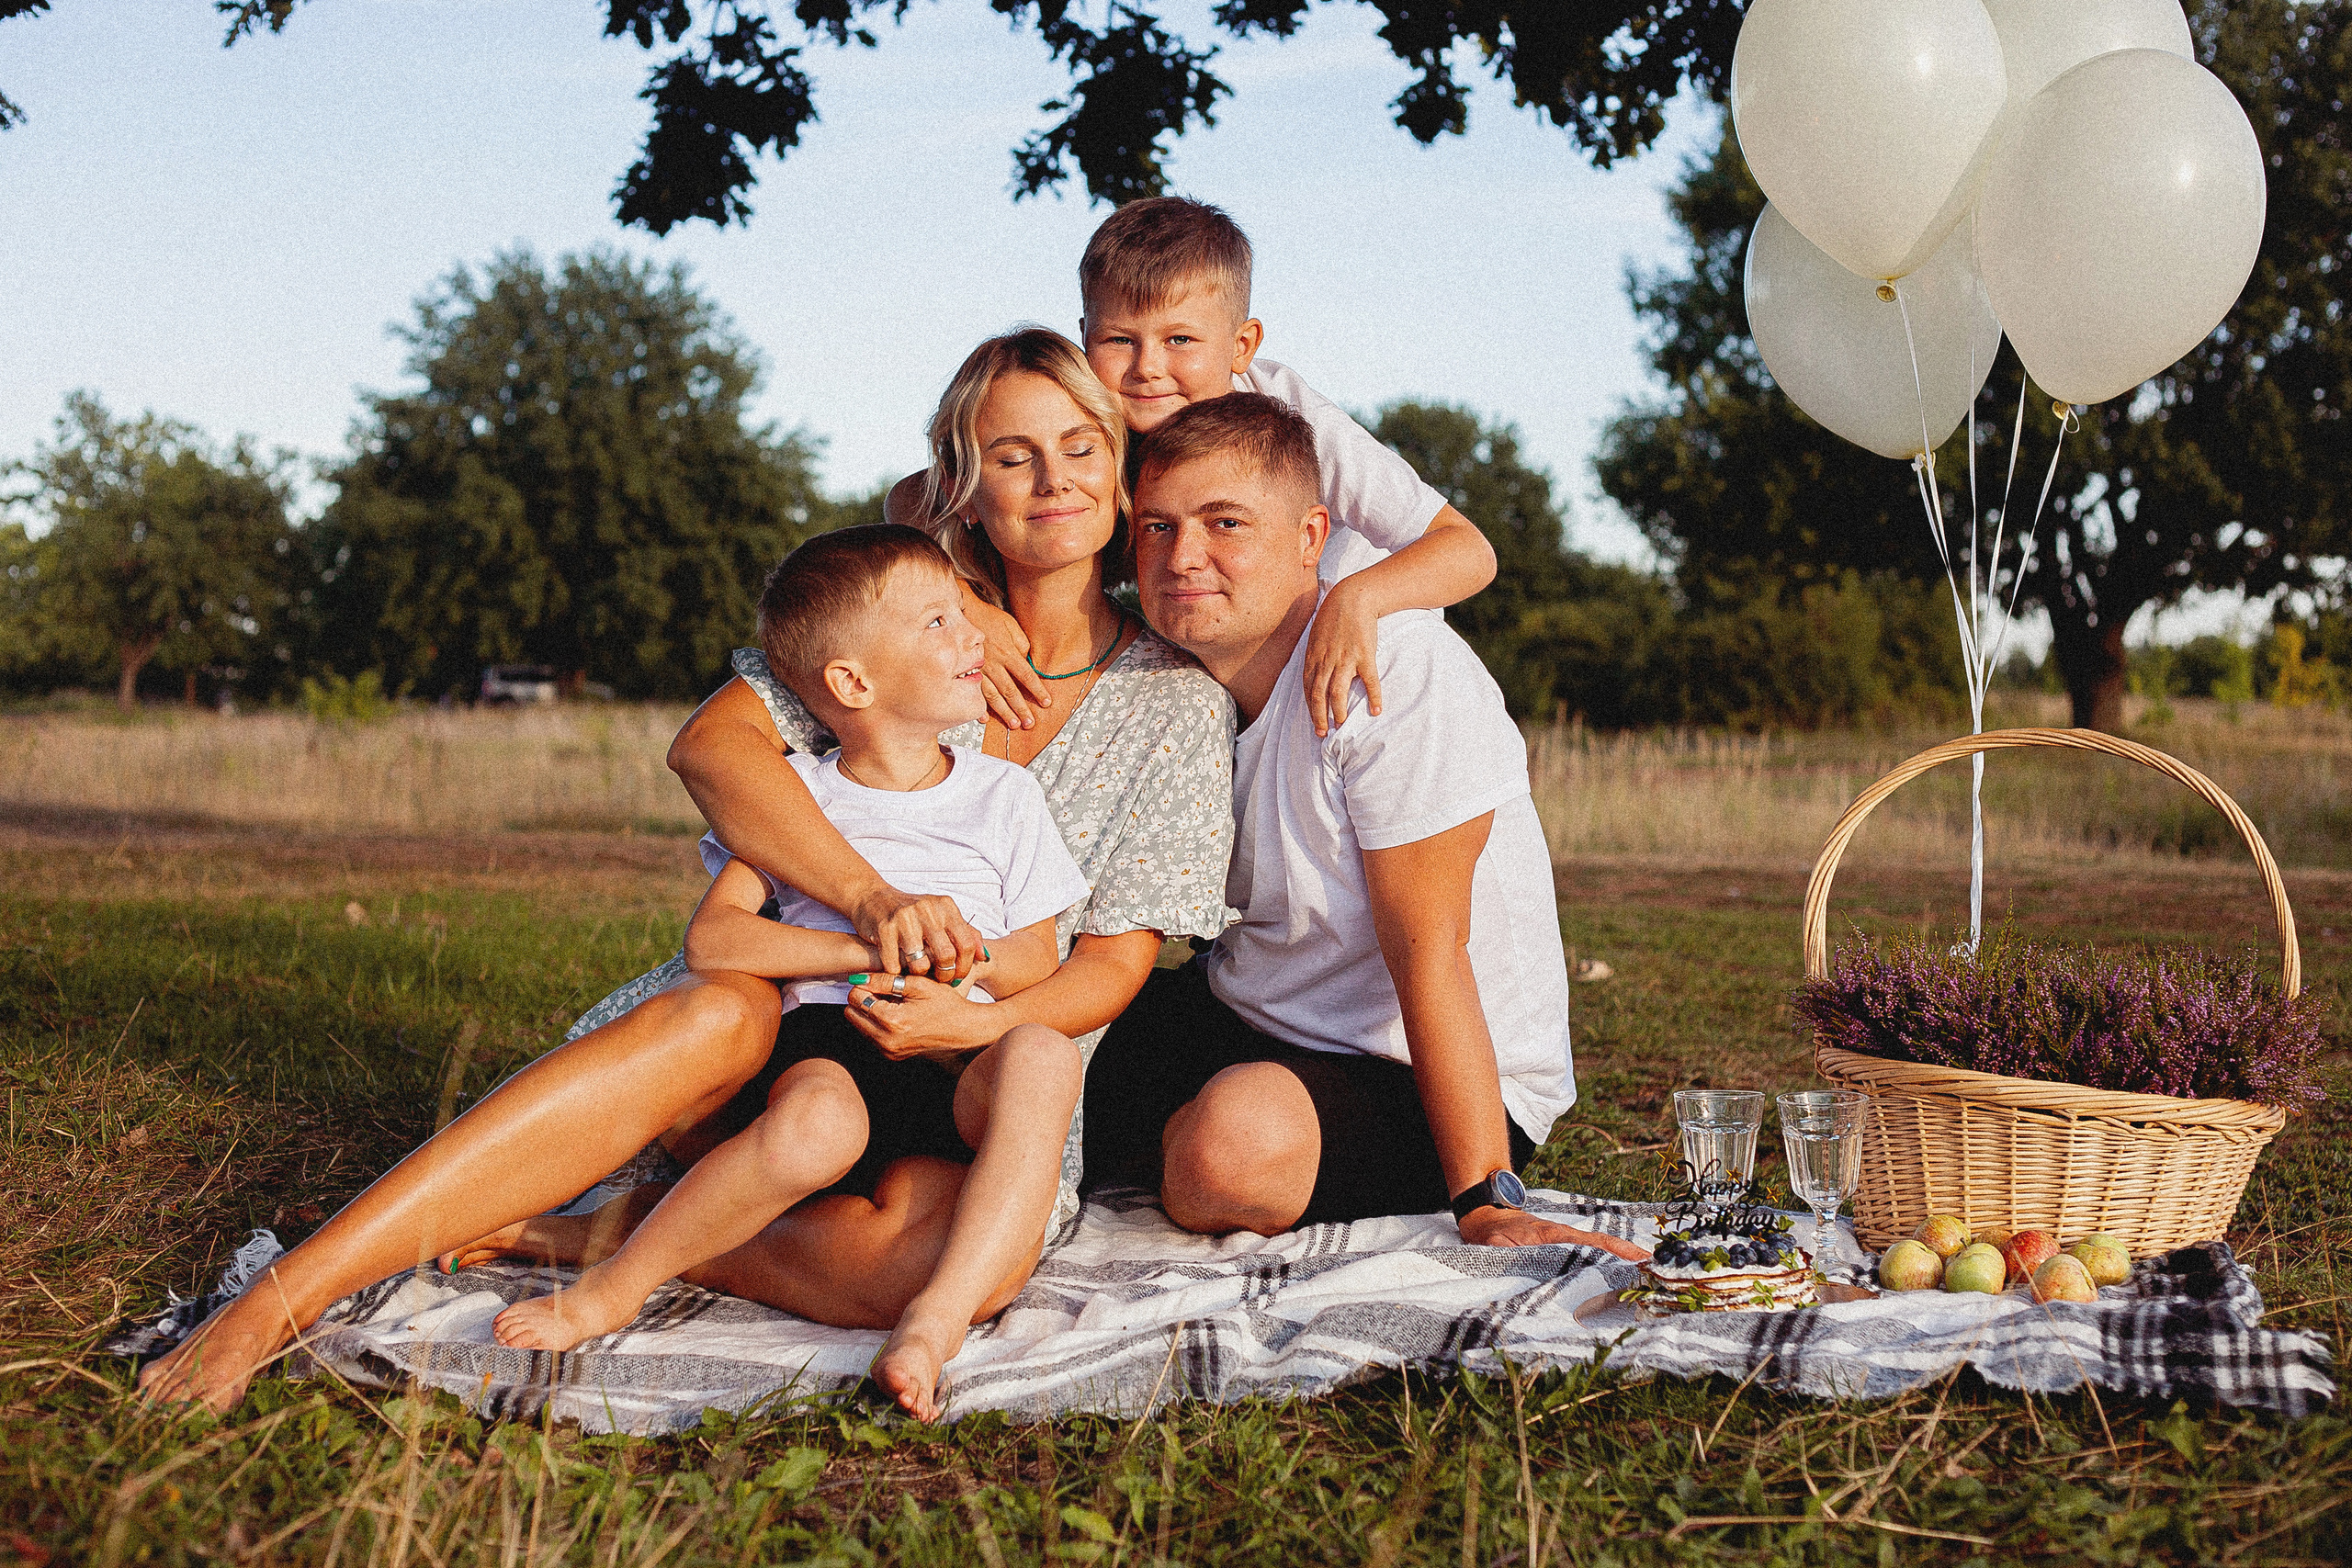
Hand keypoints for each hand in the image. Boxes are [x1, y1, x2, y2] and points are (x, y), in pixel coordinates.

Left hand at [843, 973, 997, 1061]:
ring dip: (869, 1011)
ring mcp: (889, 1051)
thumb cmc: (946, 1003)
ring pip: (859, 1025)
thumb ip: (885, 980)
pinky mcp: (892, 1055)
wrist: (965, 1030)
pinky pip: (871, 1035)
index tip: (879, 980)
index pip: (855, 998)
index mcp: (892, 1021)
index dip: (864, 985)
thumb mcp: (918, 984)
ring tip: (893, 1002)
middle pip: (851, 1014)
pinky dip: (878, 1023)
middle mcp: (886, 1041)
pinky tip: (897, 1014)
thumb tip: (858, 978)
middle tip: (884, 991)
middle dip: (863, 999)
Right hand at [846, 886, 983, 982]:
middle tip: (940, 980)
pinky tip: (896, 970)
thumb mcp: (941, 916)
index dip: (965, 966)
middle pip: (946, 955)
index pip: (966, 944)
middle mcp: (928, 909)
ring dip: (919, 975)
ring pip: (921, 963)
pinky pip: (895, 964)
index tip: (958, 976)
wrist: (872, 897)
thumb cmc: (911, 913)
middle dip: (945, 975)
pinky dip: (896, 972)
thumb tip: (985, 957)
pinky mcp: (884, 929)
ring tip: (917, 974)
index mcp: (945, 906)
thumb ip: (966, 934)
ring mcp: (905, 918)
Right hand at [965, 593, 1050, 730]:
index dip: (1037, 690)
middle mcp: (994, 664)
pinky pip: (973, 692)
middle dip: (1021, 709)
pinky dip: (978, 707)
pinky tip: (984, 719)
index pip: (1026, 676)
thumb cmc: (989, 618)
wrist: (962, 612)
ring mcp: (978, 669)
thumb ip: (1022, 643)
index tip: (1046, 703)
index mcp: (1008, 652)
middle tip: (1030, 724)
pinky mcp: (965, 672)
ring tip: (1013, 725)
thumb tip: (1028, 661)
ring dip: (1003, 712)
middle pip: (1010, 691)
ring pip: (992, 696)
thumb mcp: (1011, 625)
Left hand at [1299, 576, 1382, 738]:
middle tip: (1323, 733)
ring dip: (1338, 712)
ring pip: (1337, 692)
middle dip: (1319, 717)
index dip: (1310, 708)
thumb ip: (1315, 657)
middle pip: (1319, 696)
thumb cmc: (1334, 616)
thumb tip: (1315, 674)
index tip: (1313, 723)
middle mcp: (1326, 661)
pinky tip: (1376, 711)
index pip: (1308, 689)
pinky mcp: (1364, 655)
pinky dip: (1373, 697)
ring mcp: (1345, 659)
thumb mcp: (1316, 636)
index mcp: (1313, 657)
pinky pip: (1369, 681)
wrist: (1353, 597)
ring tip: (1341, 725)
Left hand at [1457, 1206, 1649, 1260]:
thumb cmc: (1490, 1234)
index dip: (1614, 1247)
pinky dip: (1604, 1262)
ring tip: (1646, 1276)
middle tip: (1655, 1270)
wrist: (1486, 1219)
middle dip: (1628, 1256)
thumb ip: (1503, 1253)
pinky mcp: (1561, 1249)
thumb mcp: (1494, 1244)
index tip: (1638, 1256)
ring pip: (1597, 1251)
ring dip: (1619, 1261)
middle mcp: (1564, 1237)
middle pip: (1602, 1246)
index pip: (1589, 1240)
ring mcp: (1564, 1243)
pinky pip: (1587, 1255)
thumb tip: (1513, 1261)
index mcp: (1552, 1235)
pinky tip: (1617, 1278)